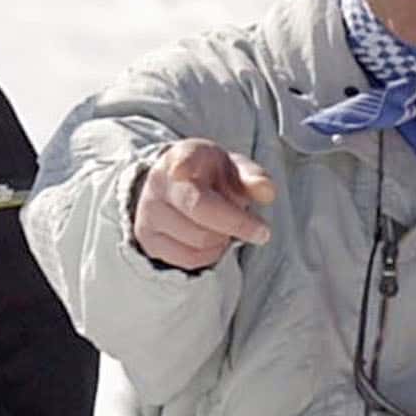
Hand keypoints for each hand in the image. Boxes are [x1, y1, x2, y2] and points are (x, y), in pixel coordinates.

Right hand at [131, 137, 275, 269]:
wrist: (177, 191)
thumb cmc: (212, 178)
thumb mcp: (234, 170)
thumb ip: (252, 177)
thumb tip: (267, 192)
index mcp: (184, 155)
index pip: (182, 158)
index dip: (183, 164)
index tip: (181, 170)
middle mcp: (160, 183)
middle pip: (201, 209)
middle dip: (237, 223)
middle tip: (261, 230)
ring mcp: (149, 212)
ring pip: (200, 239)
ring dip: (224, 239)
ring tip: (225, 226)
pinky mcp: (148, 240)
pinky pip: (190, 259)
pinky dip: (211, 255)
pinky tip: (213, 240)